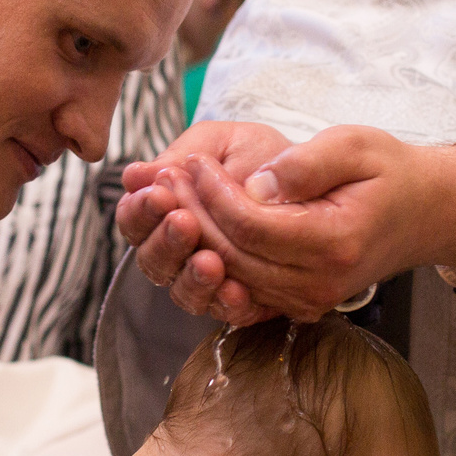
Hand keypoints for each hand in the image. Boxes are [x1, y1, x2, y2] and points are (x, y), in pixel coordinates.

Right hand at [116, 121, 295, 323]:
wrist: (320, 178)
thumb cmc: (264, 156)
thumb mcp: (223, 143)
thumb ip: (182, 156)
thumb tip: (136, 175)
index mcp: (166, 208)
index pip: (135, 219)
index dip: (140, 211)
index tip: (159, 193)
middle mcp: (181, 249)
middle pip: (151, 260)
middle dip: (165, 242)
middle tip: (183, 222)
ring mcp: (209, 279)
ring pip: (183, 292)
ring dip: (192, 277)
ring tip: (208, 260)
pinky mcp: (242, 301)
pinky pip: (225, 313)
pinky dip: (226, 303)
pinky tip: (235, 288)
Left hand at [160, 127, 455, 321]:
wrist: (423, 213)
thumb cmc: (389, 172)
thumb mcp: (354, 145)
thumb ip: (305, 164)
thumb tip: (256, 186)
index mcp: (334, 243)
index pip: (251, 226)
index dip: (212, 194)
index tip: (190, 161)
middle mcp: (319, 283)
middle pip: (233, 256)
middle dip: (192, 215)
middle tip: (164, 177)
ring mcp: (309, 299)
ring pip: (231, 276)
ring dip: (196, 238)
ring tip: (172, 197)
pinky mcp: (299, 301)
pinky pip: (244, 289)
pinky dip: (214, 260)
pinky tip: (195, 227)